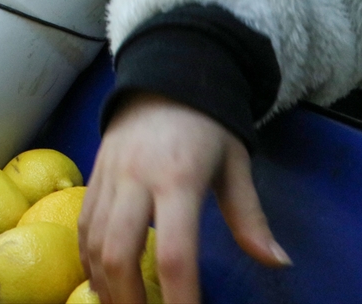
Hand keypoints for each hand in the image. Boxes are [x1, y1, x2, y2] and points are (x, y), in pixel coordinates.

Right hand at [79, 94, 290, 303]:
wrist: (162, 79)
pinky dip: (87, 259)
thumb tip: (277, 262)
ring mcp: (108, 178)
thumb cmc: (206, 125)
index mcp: (177, 180)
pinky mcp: (94, 176)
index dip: (179, 296)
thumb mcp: (235, 163)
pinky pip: (83, 224)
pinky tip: (99, 282)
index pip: (174, 251)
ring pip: (94, 242)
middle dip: (129, 299)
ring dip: (104, 284)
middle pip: (119, 253)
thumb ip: (249, 216)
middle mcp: (135, 180)